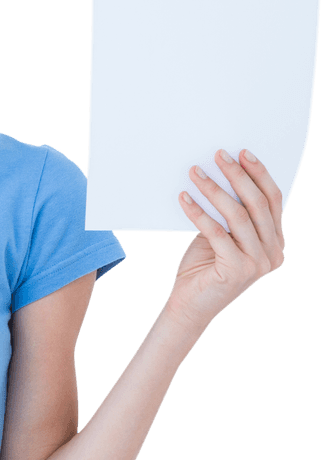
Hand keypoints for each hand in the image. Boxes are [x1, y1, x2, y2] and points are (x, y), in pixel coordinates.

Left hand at [165, 149, 285, 330]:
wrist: (189, 306)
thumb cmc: (203, 268)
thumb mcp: (221, 237)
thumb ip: (229, 214)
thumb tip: (219, 174)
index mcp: (276, 242)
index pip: (272, 200)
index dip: (259, 174)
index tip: (242, 153)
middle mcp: (274, 252)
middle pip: (257, 204)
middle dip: (237, 175)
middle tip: (218, 155)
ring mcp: (259, 263)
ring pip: (238, 215)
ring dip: (214, 190)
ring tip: (195, 172)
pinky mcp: (238, 270)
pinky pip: (216, 232)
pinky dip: (198, 212)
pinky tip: (184, 197)